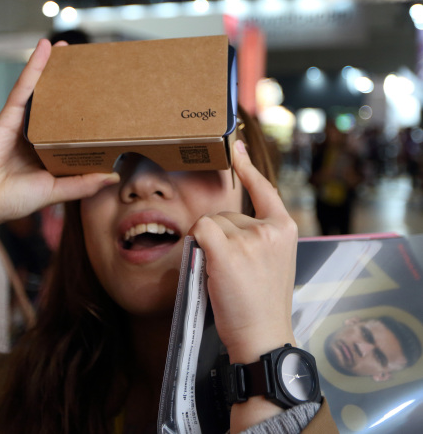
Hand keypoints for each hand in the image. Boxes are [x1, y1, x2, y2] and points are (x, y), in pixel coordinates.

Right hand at [0, 40, 118, 264]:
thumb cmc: (9, 201)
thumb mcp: (54, 192)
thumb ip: (83, 184)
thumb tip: (112, 177)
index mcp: (44, 155)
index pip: (67, 131)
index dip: (82, 116)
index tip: (101, 104)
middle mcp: (33, 138)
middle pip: (54, 107)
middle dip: (68, 88)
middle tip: (86, 69)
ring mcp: (19, 125)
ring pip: (40, 92)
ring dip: (52, 69)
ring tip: (67, 49)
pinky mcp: (7, 117)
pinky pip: (24, 87)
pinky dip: (34, 67)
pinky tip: (45, 49)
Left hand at [191, 139, 297, 363]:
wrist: (263, 334)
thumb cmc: (262, 303)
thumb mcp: (272, 261)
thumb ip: (256, 237)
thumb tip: (221, 224)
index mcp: (285, 228)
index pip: (264, 189)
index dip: (247, 167)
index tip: (236, 146)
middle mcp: (270, 228)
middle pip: (226, 214)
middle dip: (221, 239)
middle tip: (233, 273)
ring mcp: (250, 238)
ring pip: (210, 225)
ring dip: (208, 246)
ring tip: (226, 277)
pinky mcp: (227, 249)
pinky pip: (199, 230)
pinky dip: (196, 243)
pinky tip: (210, 265)